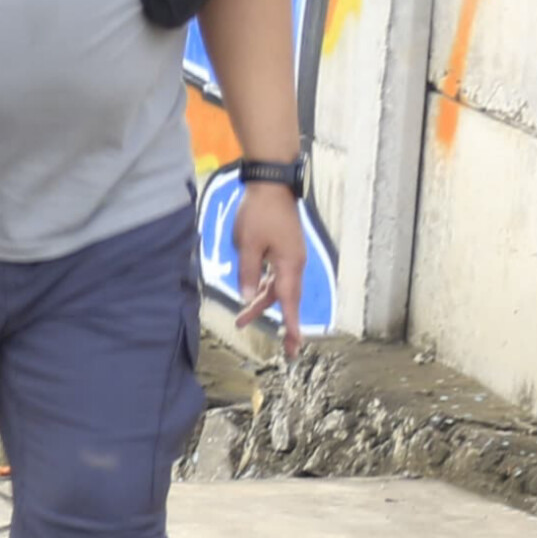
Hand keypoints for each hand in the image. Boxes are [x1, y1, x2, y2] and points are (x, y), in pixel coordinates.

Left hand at [232, 178, 309, 355]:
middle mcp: (294, 264)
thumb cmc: (260, 213)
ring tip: (241, 321)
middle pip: (287, 299)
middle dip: (286, 324)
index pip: (290, 301)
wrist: (271, 185)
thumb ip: (248, 273)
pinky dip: (264, 289)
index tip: (295, 345)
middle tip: (288, 352)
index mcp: (289, 264)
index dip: (292, 325)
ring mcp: (289, 257)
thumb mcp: (248, 244)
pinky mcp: (283, 250)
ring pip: (278, 288)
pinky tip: (251, 296)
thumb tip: (247, 298)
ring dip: (262, 304)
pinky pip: (275, 276)